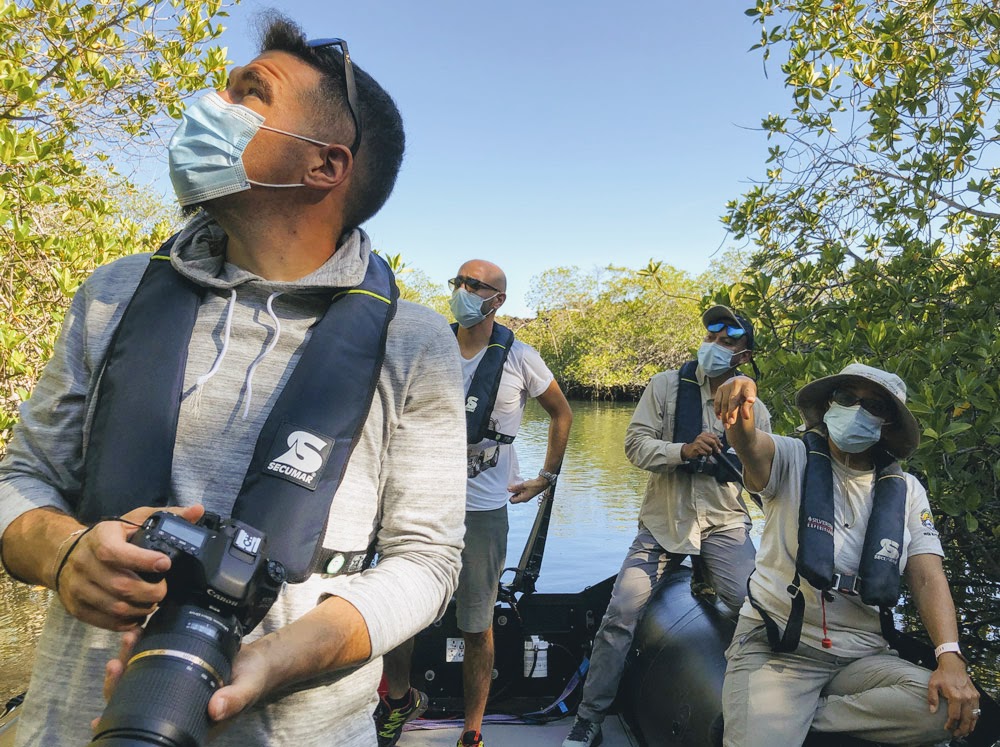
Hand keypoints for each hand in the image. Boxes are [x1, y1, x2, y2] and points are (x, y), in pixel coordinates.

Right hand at [59, 504, 204, 630]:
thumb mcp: (134, 520)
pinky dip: (127, 622)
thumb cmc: (108, 537)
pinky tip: (138, 613)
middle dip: (151, 592)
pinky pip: (106, 621)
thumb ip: (167, 515)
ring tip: (153, 602)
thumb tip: (197, 511)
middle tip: (163, 590)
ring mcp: (78, 588)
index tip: (165, 564)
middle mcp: (85, 564)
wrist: (65, 554)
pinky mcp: (77, 608)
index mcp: (100, 538)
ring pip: (115, 607)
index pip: (117, 553)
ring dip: (141, 609)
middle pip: (121, 586)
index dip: (143, 561)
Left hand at [99, 625, 269, 734]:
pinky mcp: (174, 668)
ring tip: (127, 640)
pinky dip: (140, 649)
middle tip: (115, 664)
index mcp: (185, 721)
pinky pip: (150, 662)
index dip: (122, 722)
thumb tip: (216, 709)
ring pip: (137, 681)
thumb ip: (234, 699)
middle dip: (117, 686)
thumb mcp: (247, 689)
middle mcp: (172, 707)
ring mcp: (171, 688)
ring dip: (127, 662)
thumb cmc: (252, 679)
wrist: (259, 661)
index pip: (146, 725)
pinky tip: (136, 634)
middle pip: (133, 703)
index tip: (103, 715)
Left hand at [508, 477, 548, 503]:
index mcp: (523, 499)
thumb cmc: (534, 485)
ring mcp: (526, 497)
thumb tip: (509, 489)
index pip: (512, 501)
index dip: (509, 496)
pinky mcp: (527, 494)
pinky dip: (519, 490)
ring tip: (515, 485)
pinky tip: (519, 485)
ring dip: (515, 491)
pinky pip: (521, 493)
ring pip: (517, 496)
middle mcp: (524, 499)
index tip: (508, 490)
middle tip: (511, 487)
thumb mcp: (523, 485)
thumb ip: (515, 488)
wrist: (542, 483)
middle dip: (512, 493)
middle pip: (514, 499)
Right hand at [680, 432, 722, 460]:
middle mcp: (701, 437)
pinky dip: (705, 455)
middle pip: (713, 442)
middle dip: (716, 448)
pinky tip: (703, 454)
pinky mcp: (696, 448)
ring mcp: (698, 442)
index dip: (718, 442)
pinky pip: (705, 453)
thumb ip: (713, 442)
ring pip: (709, 449)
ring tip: (707, 453)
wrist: (688, 450)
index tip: (720, 446)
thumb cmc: (698, 446)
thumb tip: (721, 446)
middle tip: (718, 451)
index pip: (714, 436)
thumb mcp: (705, 442)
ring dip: (710, 453)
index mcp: (704, 434)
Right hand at [714, 376, 757, 427]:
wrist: (739, 381)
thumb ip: (748, 407)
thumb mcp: (750, 397)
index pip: (749, 392)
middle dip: (732, 412)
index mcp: (747, 386)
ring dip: (724, 415)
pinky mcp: (720, 388)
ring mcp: (726, 386)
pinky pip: (717, 402)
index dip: (750, 397)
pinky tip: (720, 418)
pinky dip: (717, 410)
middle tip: (732, 423)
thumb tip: (746, 417)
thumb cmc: (746, 393)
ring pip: (724, 403)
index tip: (751, 400)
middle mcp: (736, 384)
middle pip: (733, 400)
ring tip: (727, 426)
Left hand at [927, 654, 979, 737]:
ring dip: (969, 726)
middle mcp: (966, 697)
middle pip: (966, 719)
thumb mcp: (932, 684)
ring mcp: (973, 697)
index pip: (954, 716)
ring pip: (974, 716)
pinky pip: (977, 710)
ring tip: (964, 732)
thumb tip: (932, 711)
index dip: (951, 724)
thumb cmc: (942, 675)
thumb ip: (932, 698)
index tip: (946, 728)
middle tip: (956, 734)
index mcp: (955, 695)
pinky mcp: (976, 696)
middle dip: (961, 729)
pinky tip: (970, 723)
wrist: (953, 665)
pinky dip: (974, 719)